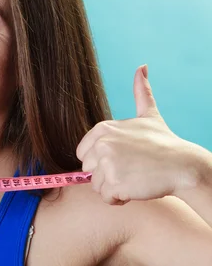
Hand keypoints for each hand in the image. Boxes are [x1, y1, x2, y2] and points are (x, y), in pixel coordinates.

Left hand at [76, 65, 202, 204]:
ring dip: (113, 187)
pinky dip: (118, 199)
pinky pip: (106, 197)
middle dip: (106, 175)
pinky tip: (134, 188)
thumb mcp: (149, 115)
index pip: (82, 154)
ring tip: (134, 178)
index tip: (121, 158)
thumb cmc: (165, 144)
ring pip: (96, 186)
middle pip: (88, 170)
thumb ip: (141, 92)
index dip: (99, 161)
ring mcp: (107, 163)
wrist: (183, 166)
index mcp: (102, 129)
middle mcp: (101, 143)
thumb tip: (142, 66)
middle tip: (130, 169)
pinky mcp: (114, 182)